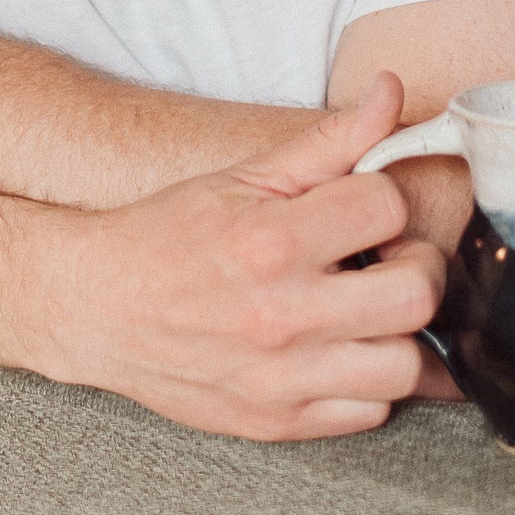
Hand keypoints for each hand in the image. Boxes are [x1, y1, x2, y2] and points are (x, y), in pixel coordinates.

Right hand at [55, 71, 447, 440]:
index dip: (385, 199)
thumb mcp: (247, 175)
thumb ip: (330, 140)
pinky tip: (341, 349)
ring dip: (398, 331)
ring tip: (369, 308)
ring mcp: (282, 377)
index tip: (366, 208)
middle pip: (416, 293)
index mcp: (272, 240)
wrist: (97, 306)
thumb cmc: (171, 234)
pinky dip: (369, 381)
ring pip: (405, 366)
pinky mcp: (278, 423)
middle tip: (387, 257)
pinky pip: (370, 412)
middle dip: (415, 264)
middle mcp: (282, 314)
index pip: (389, 206)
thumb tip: (392, 91)